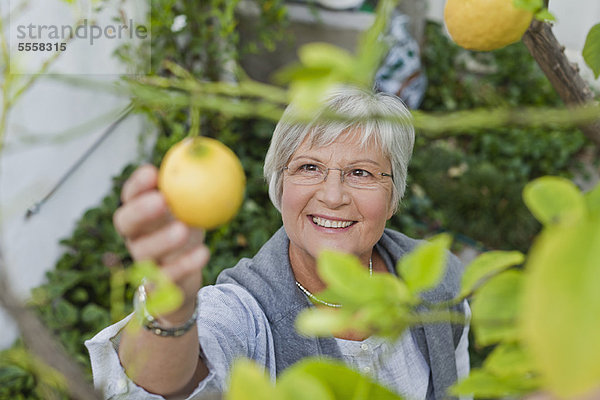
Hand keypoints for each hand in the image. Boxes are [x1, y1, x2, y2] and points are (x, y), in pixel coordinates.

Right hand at [113, 164, 209, 324]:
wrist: (188, 274)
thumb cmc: (187, 228)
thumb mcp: (192, 204)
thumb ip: (191, 180)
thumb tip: (198, 144)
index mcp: (138, 213)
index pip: (129, 196)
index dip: (137, 185)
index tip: (153, 173)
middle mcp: (134, 237)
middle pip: (126, 223)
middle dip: (140, 210)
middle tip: (162, 200)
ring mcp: (142, 263)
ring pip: (144, 252)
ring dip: (163, 239)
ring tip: (183, 228)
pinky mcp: (156, 288)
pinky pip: (168, 277)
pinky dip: (186, 264)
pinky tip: (204, 252)